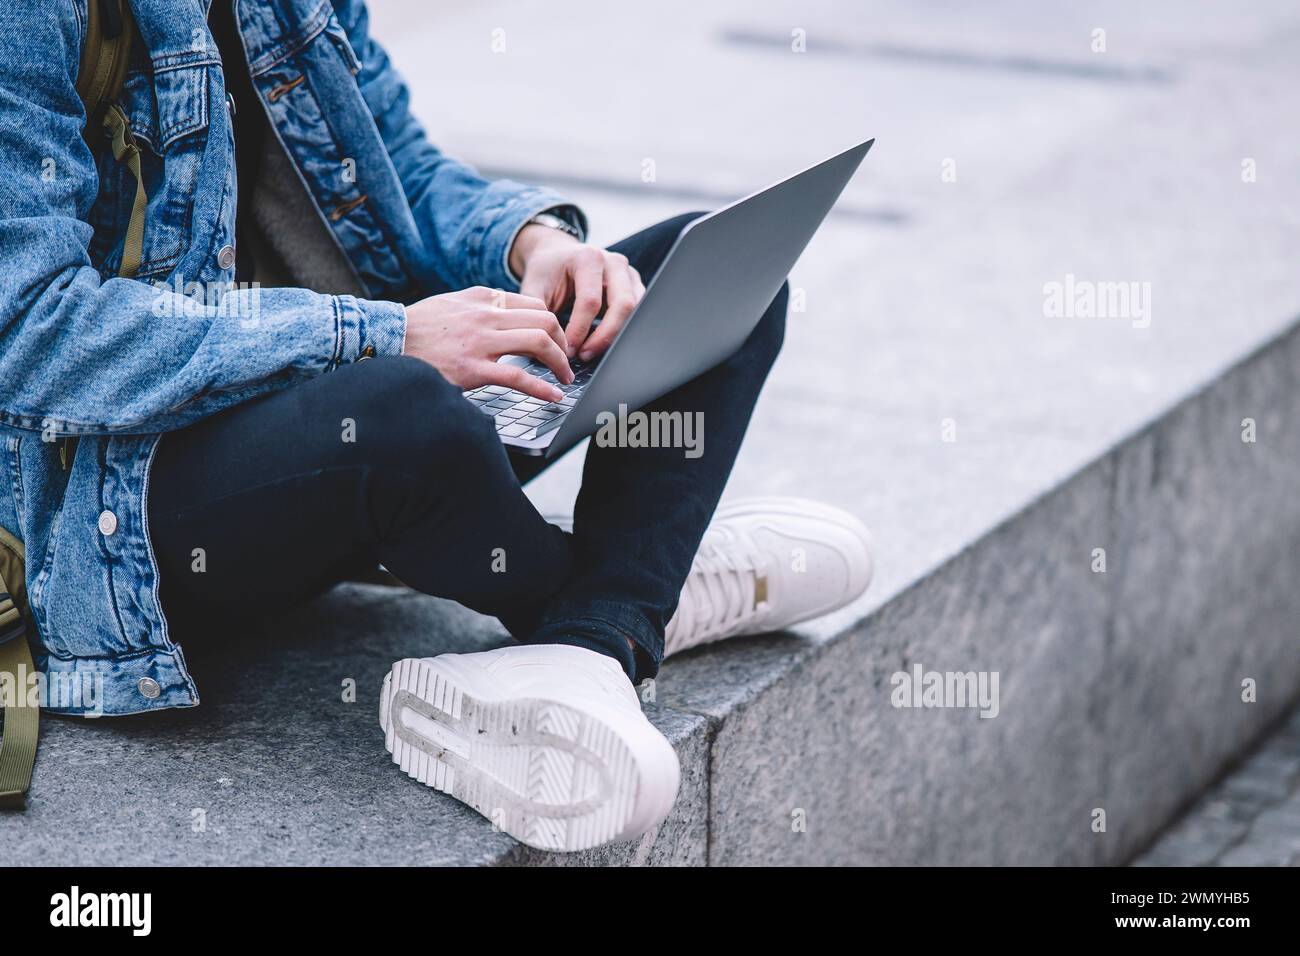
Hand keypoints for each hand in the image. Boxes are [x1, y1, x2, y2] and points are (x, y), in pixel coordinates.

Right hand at [402, 286, 571, 401]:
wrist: (388, 339)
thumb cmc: (419, 326)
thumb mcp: (454, 303)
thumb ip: (482, 305)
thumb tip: (507, 311)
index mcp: (484, 298)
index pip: (535, 305)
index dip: (554, 324)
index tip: (558, 340)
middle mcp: (487, 315)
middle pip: (545, 321)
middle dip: (564, 342)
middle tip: (567, 360)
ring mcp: (481, 342)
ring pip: (538, 343)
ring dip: (560, 363)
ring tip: (565, 377)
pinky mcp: (473, 369)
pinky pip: (518, 377)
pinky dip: (542, 388)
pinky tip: (553, 395)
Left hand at [512, 225, 644, 360]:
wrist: (557, 255)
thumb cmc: (546, 271)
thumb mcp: (533, 288)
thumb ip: (539, 314)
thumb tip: (547, 345)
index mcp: (588, 258)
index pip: (591, 301)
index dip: (579, 330)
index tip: (567, 350)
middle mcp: (614, 263)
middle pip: (623, 305)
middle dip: (604, 336)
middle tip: (584, 355)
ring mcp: (628, 274)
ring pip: (635, 310)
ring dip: (616, 336)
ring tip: (591, 351)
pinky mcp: (634, 286)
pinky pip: (638, 312)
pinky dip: (622, 330)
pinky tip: (603, 342)